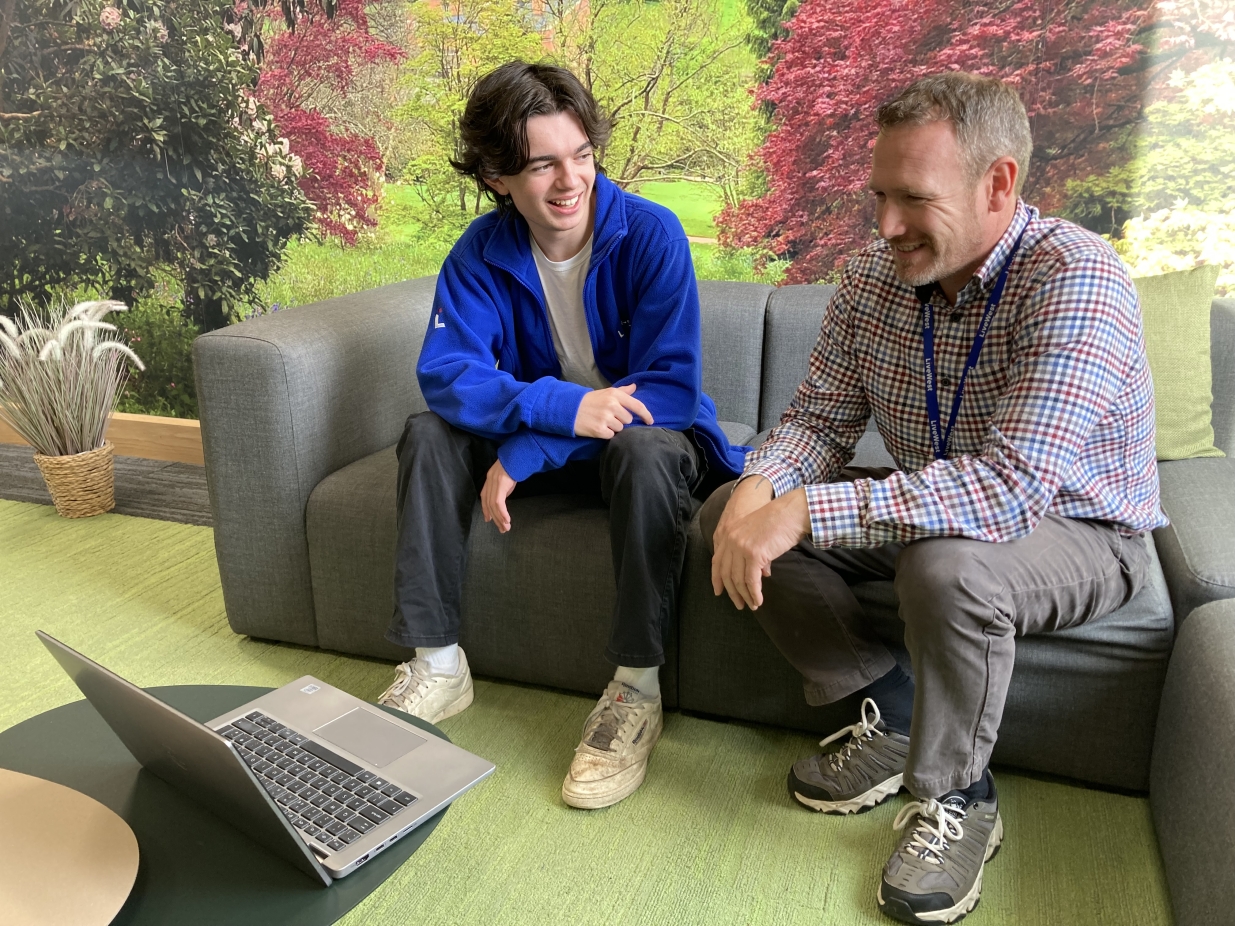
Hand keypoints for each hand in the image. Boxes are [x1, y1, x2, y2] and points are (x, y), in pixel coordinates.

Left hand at [481, 460, 517, 532]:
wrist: (519, 455)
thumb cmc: (515, 466)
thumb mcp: (506, 479)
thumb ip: (502, 488)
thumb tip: (502, 501)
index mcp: (490, 479)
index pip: (484, 497)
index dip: (485, 509)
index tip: (488, 519)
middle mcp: (490, 481)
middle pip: (489, 504)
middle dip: (495, 518)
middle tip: (501, 529)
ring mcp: (494, 482)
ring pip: (493, 505)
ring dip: (500, 518)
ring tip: (506, 527)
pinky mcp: (501, 484)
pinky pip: (499, 503)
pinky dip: (502, 513)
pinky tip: (507, 520)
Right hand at [574, 383, 653, 438]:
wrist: (569, 409)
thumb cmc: (589, 401)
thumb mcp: (605, 392)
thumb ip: (622, 391)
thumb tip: (634, 386)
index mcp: (615, 395)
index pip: (637, 406)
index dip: (646, 415)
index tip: (650, 421)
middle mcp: (612, 405)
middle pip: (628, 419)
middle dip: (620, 419)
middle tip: (607, 415)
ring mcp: (606, 418)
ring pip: (620, 428)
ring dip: (613, 427)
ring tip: (601, 421)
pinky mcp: (599, 430)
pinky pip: (611, 435)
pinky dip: (605, 434)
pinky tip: (597, 427)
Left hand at [711, 484, 809, 610]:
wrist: (792, 512)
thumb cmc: (780, 522)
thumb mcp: (759, 536)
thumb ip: (755, 554)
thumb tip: (762, 574)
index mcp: (728, 533)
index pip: (717, 560)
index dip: (717, 579)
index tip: (718, 592)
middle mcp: (731, 539)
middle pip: (725, 573)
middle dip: (732, 592)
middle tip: (739, 604)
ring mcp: (741, 547)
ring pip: (738, 579)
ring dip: (745, 596)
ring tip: (752, 605)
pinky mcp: (754, 554)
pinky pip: (751, 580)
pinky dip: (754, 593)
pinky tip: (759, 601)